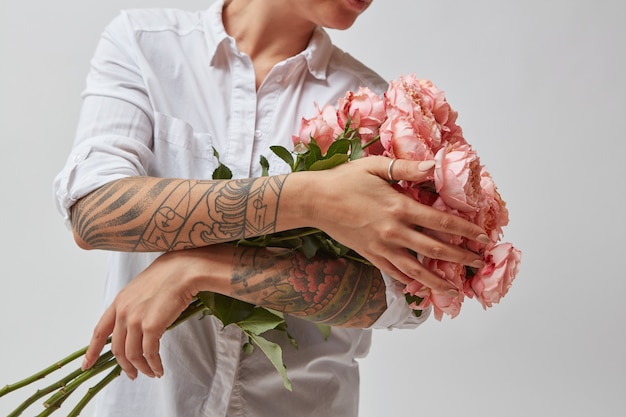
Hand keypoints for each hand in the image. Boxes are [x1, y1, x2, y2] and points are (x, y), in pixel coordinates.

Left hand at [81, 250, 208, 379]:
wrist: (184, 270)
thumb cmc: (170, 275)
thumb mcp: (143, 288)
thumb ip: (135, 305)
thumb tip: (139, 322)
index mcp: (119, 302)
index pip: (100, 331)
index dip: (92, 351)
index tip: (87, 365)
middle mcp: (123, 312)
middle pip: (117, 349)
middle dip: (125, 366)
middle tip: (133, 374)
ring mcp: (135, 320)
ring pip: (132, 355)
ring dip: (141, 368)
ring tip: (151, 373)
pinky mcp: (151, 326)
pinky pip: (149, 353)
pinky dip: (154, 365)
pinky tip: (159, 369)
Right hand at [298, 156, 488, 292]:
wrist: (315, 201)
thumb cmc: (345, 179)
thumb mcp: (375, 166)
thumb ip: (406, 169)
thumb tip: (435, 167)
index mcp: (399, 207)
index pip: (440, 222)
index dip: (465, 230)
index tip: (482, 237)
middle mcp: (393, 231)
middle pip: (434, 249)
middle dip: (459, 257)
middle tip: (477, 263)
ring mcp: (381, 247)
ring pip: (415, 269)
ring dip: (438, 281)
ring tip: (455, 290)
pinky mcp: (369, 255)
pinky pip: (393, 272)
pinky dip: (408, 281)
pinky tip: (419, 286)